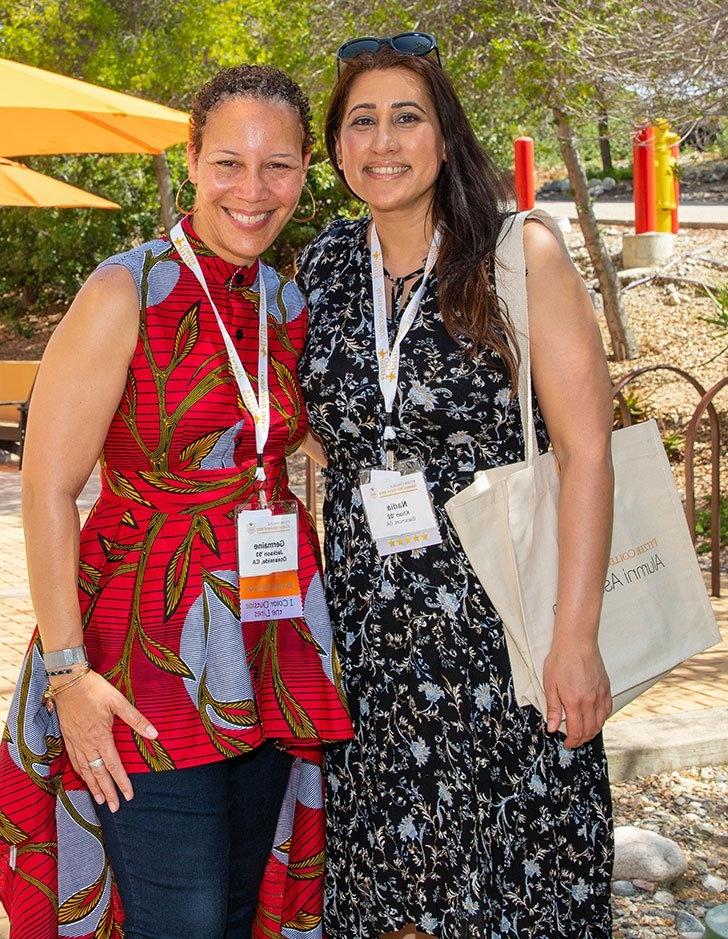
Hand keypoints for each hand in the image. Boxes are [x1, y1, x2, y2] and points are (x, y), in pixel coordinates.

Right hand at [53, 669, 157, 810]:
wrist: (68, 682)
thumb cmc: (95, 690)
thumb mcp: (118, 702)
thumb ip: (136, 720)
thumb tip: (155, 734)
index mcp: (102, 737)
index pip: (114, 766)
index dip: (122, 782)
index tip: (129, 795)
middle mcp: (88, 745)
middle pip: (99, 774)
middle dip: (108, 792)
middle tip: (115, 808)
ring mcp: (76, 743)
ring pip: (86, 771)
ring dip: (94, 787)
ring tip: (101, 800)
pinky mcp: (68, 739)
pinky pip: (75, 762)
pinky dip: (81, 774)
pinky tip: (85, 779)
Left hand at [542, 638, 611, 748]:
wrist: (577, 642)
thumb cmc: (561, 660)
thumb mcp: (550, 684)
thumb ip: (553, 708)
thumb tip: (552, 728)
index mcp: (575, 702)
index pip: (576, 731)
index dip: (572, 741)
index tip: (567, 743)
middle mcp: (590, 701)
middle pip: (590, 730)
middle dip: (582, 739)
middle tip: (574, 740)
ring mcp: (600, 695)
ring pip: (601, 722)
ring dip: (593, 731)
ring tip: (584, 732)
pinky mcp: (606, 688)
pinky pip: (607, 709)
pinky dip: (602, 718)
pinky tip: (596, 718)